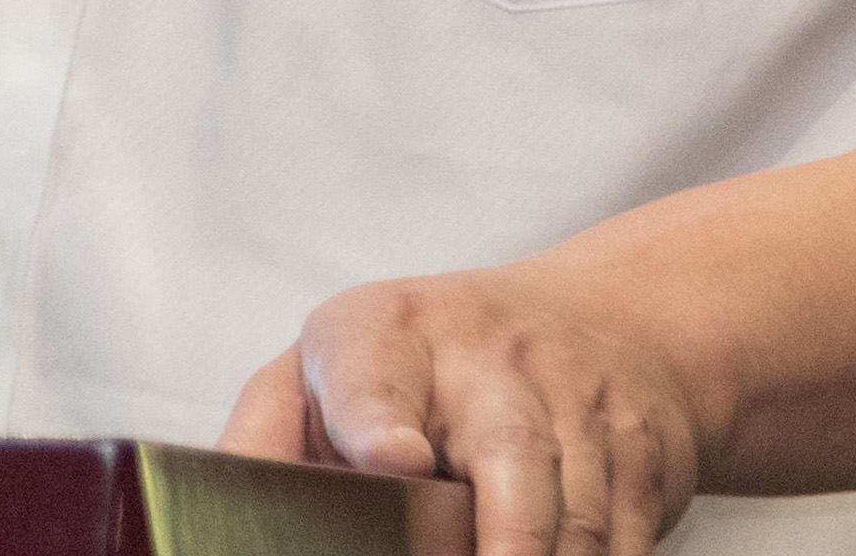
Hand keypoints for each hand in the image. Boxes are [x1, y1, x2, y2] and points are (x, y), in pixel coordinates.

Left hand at [224, 261, 715, 555]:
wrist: (609, 322)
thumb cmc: (436, 362)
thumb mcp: (336, 370)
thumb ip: (268, 442)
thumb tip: (211, 518)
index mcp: (384, 335)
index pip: (371, 374)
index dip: (378, 423)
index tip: (391, 460)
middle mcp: (491, 356)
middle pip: (507, 459)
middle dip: (501, 544)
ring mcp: (578, 396)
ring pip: (574, 517)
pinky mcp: (644, 447)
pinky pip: (625, 535)